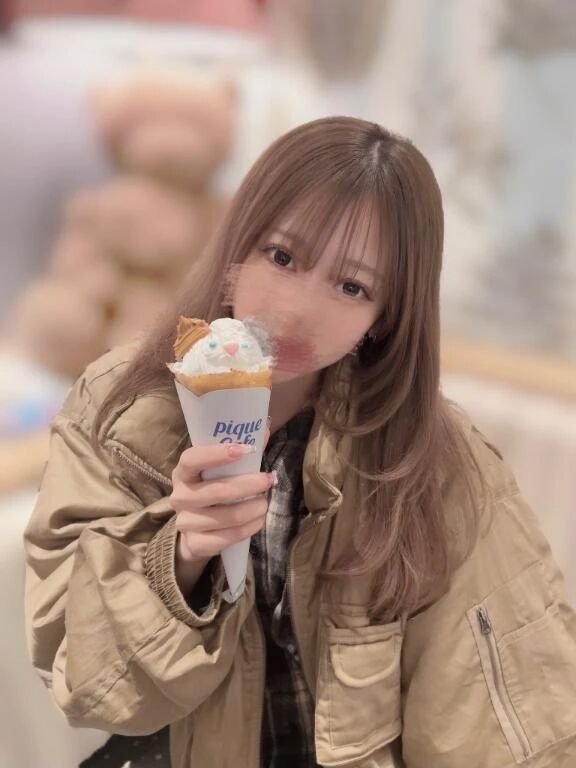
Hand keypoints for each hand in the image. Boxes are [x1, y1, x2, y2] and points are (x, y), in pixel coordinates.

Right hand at [172, 429, 271, 592]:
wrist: (194, 531)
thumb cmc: (211, 490)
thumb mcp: (219, 471)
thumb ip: (240, 451)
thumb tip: (262, 428)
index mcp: (183, 472)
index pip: (192, 459)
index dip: (217, 454)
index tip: (246, 449)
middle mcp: (180, 497)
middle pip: (217, 491)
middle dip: (249, 485)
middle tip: (269, 479)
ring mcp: (186, 522)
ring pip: (227, 517)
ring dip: (253, 509)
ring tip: (265, 502)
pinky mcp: (196, 544)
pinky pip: (227, 538)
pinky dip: (249, 528)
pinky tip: (258, 520)